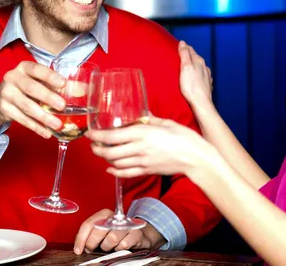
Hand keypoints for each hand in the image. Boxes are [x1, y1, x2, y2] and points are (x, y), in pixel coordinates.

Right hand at [0, 61, 66, 137]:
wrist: (0, 97)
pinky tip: (47, 132)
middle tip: (63, 106)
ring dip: (44, 117)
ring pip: (27, 107)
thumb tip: (84, 90)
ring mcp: (6, 94)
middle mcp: (12, 78)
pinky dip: (36, 127)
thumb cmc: (27, 86)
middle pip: (31, 88)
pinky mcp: (4, 109)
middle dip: (48, 97)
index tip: (63, 83)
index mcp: (24, 68)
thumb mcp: (39, 81)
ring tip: (58, 124)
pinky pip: (22, 120)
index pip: (37, 69)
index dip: (50, 76)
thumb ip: (60, 84)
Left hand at [73, 209, 166, 253]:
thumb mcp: (101, 231)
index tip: (78, 250)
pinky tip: (119, 247)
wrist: (138, 235)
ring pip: (111, 238)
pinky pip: (123, 245)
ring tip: (107, 247)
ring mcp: (126, 224)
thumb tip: (78, 242)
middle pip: (99, 230)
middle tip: (90, 249)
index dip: (81, 238)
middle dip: (92, 243)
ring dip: (107, 247)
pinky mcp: (136, 233)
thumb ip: (89, 234)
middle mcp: (115, 217)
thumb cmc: (116, 234)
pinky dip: (119, 249)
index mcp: (104, 214)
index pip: (89, 224)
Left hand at [87, 116, 212, 177]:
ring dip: (104, 159)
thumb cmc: (184, 137)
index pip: (111, 136)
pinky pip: (126, 173)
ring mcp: (142, 162)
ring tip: (101, 153)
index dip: (96, 136)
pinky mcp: (147, 171)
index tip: (90, 133)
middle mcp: (139, 148)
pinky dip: (115, 172)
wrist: (196, 157)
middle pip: (109, 152)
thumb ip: (151, 118)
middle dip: (96, 149)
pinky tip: (110, 168)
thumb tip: (142, 113)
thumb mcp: (166, 122)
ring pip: (115, 163)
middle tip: (92, 144)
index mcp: (142, 133)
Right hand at [178, 41, 212, 104]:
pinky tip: (195, 77)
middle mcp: (204, 67)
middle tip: (181, 54)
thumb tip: (183, 42)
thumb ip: (184, 54)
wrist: (201, 103)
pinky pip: (202, 76)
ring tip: (187, 66)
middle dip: (189, 56)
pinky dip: (197, 74)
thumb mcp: (185, 67)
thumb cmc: (191, 86)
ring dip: (194, 65)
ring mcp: (207, 76)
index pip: (191, 50)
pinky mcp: (207, 85)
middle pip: (196, 58)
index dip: (185, 47)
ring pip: (199, 67)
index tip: (179, 45)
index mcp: (199, 61)